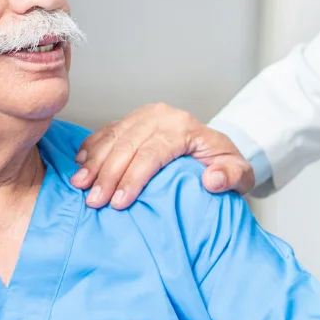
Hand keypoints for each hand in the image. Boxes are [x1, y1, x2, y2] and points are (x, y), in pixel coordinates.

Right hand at [71, 103, 252, 207]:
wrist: (216, 150)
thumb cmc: (224, 165)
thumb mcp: (241, 174)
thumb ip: (232, 176)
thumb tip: (213, 179)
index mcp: (184, 127)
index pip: (153, 153)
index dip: (134, 178)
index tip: (119, 202)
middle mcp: (162, 117)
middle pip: (128, 145)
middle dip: (107, 174)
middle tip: (93, 201)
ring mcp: (144, 116)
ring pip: (113, 137)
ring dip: (93, 162)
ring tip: (79, 185)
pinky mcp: (131, 120)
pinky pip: (106, 131)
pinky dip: (91, 147)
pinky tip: (79, 164)